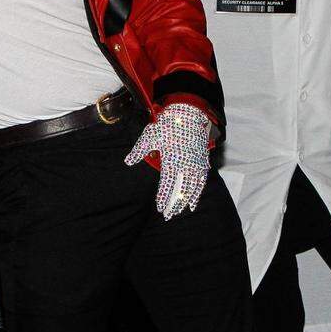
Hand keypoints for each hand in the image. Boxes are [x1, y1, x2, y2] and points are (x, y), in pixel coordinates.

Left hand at [125, 103, 210, 220]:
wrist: (188, 116)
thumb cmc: (167, 126)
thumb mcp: (150, 136)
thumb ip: (139, 151)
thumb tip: (128, 161)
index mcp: (171, 160)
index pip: (167, 184)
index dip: (163, 197)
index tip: (159, 208)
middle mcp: (185, 164)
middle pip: (180, 190)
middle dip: (174, 204)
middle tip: (167, 216)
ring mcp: (196, 164)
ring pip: (192, 188)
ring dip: (185, 202)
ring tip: (179, 212)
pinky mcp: (202, 162)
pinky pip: (201, 182)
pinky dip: (197, 194)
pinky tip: (193, 203)